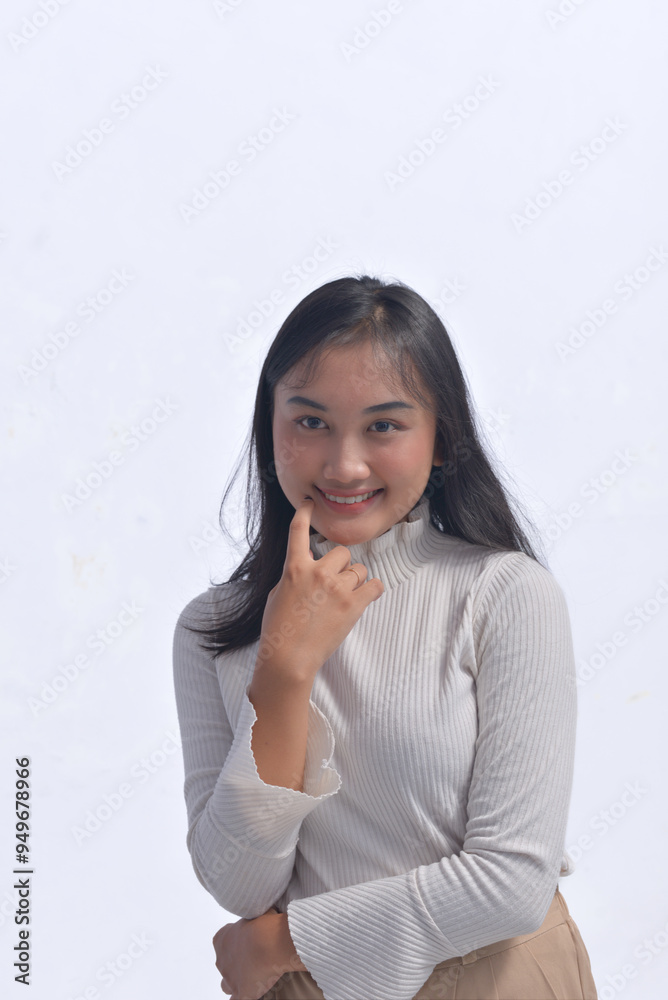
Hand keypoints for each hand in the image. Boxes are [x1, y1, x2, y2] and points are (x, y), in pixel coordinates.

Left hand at [214, 907, 299, 999]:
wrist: (270, 942)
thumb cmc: (266, 923)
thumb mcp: (257, 912)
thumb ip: (254, 919)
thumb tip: (263, 916)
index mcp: (221, 938)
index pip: (224, 941)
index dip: (240, 942)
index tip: (252, 940)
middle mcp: (221, 959)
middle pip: (226, 963)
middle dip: (239, 961)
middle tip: (258, 956)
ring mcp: (230, 978)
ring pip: (226, 984)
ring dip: (237, 981)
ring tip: (254, 977)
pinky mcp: (241, 993)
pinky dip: (242, 996)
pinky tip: (251, 992)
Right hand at [257, 496, 384, 683]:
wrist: (288, 658)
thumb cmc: (279, 629)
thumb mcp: (279, 593)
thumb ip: (295, 573)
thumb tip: (307, 562)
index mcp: (294, 567)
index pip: (298, 530)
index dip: (304, 512)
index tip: (309, 502)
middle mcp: (316, 572)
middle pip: (342, 552)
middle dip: (342, 565)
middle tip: (334, 585)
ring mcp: (336, 588)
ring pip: (359, 569)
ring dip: (355, 581)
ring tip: (344, 599)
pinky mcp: (353, 604)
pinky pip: (375, 585)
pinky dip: (373, 591)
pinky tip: (365, 598)